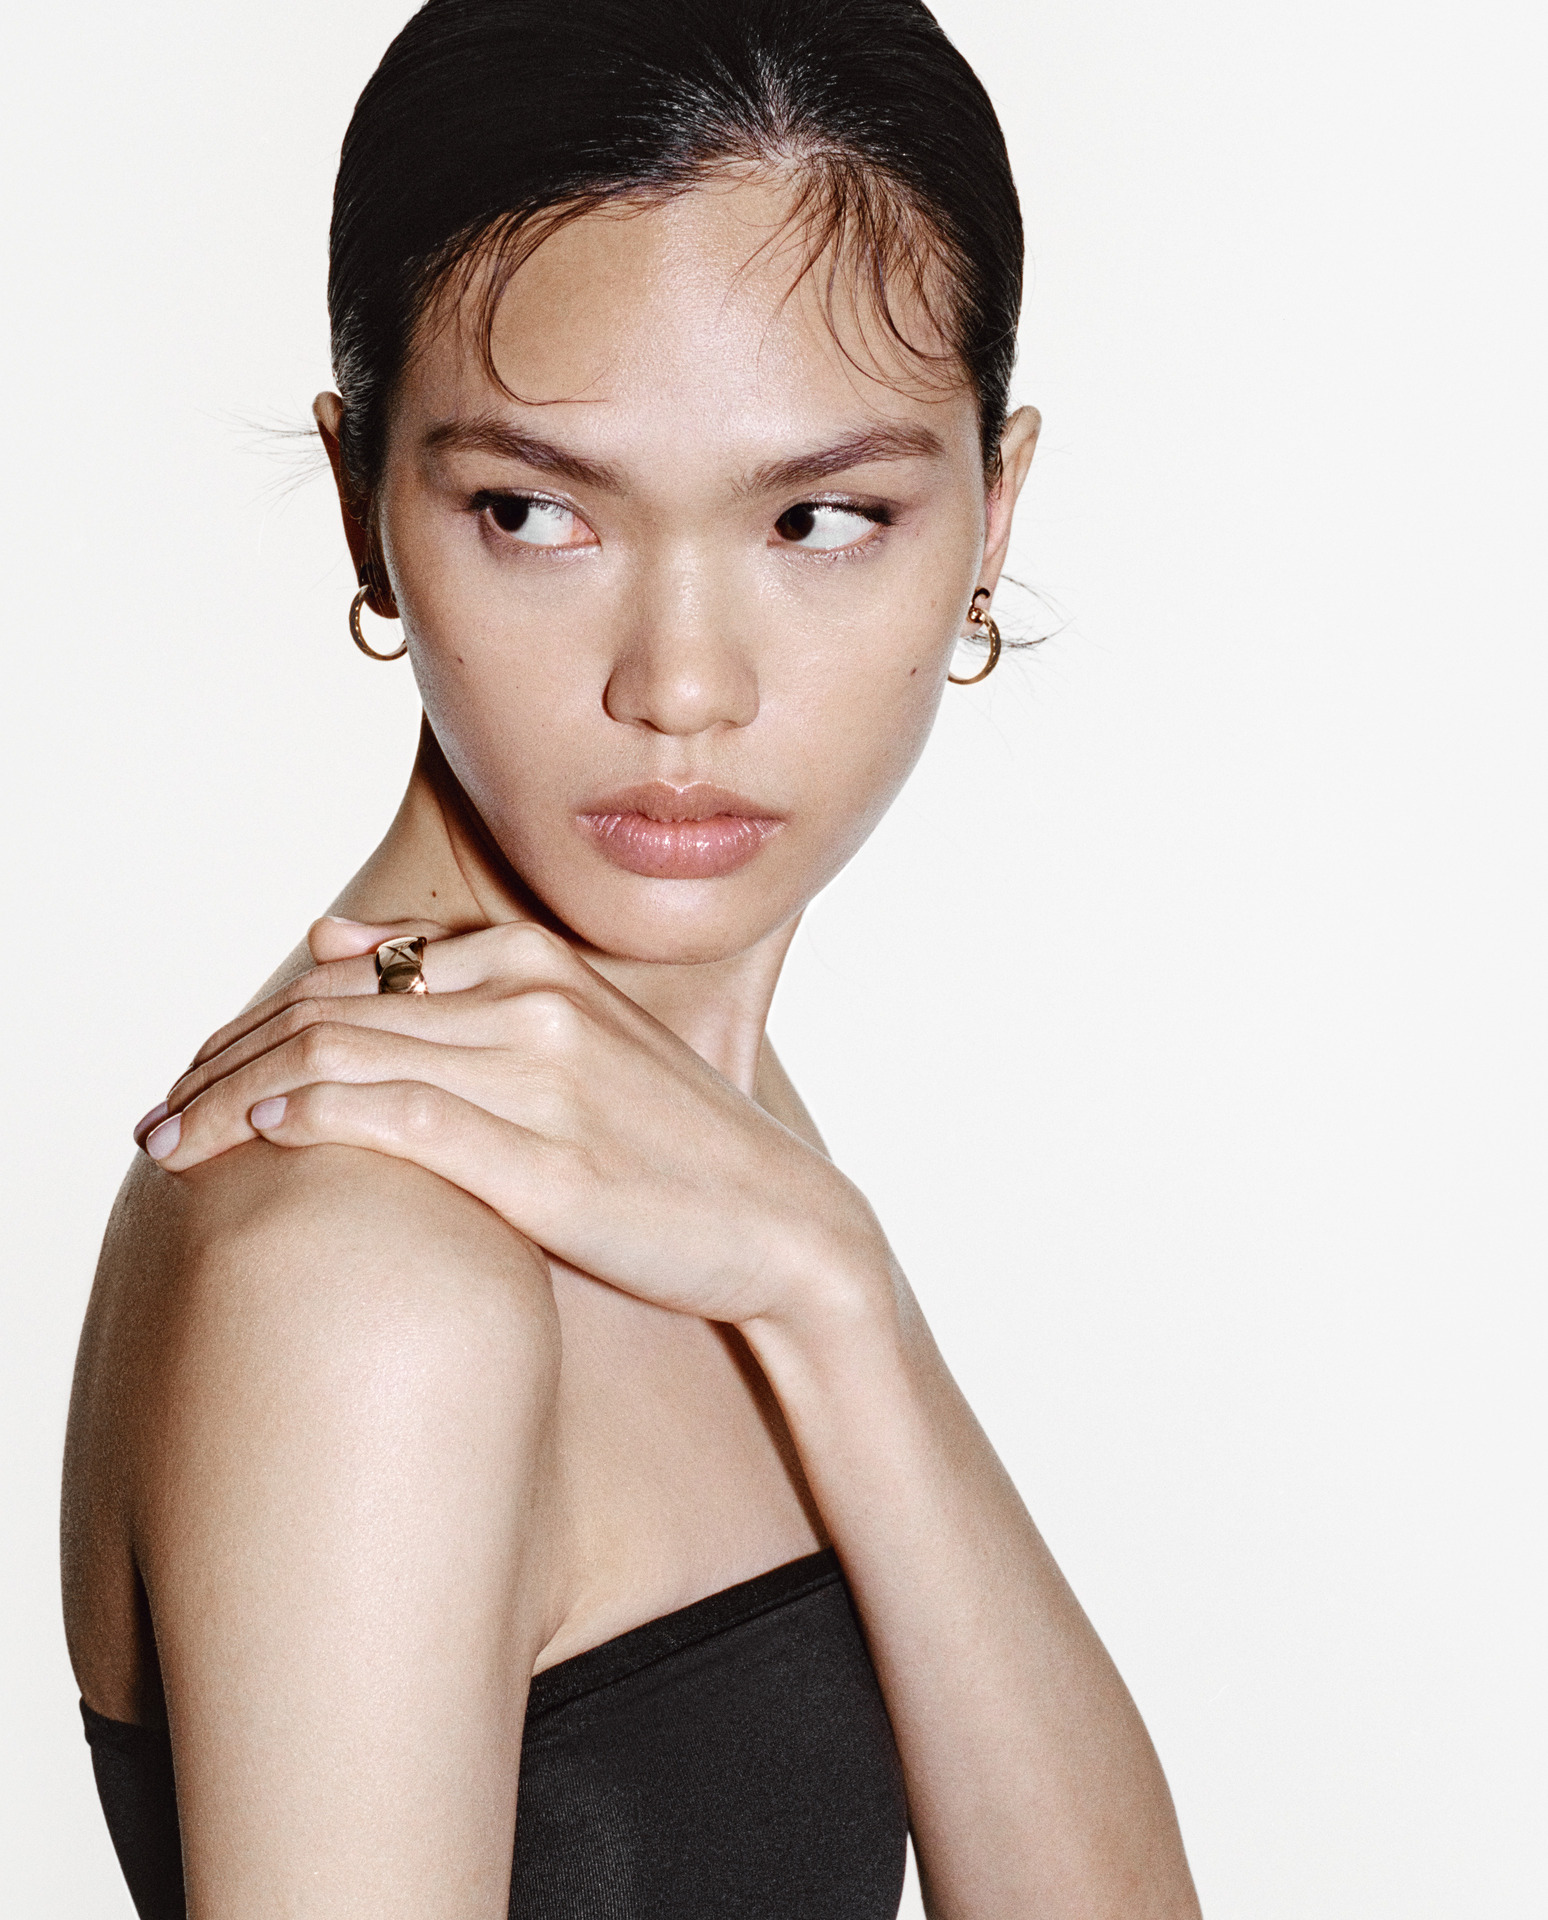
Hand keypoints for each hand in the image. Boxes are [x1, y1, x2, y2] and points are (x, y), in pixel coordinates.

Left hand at [139, 917, 889, 1329]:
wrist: (786, 1224)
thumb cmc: (670, 1144)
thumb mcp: (570, 1037)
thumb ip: (456, 985)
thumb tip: (331, 939)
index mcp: (535, 962)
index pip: (348, 975)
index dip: (252, 1025)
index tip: (196, 1078)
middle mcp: (532, 1001)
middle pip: (328, 1011)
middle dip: (220, 1061)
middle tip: (156, 1114)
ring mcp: (542, 1077)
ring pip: (345, 1056)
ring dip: (233, 1096)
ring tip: (169, 1139)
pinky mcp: (547, 1162)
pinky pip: (402, 1118)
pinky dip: (317, 1119)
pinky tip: (262, 1138)